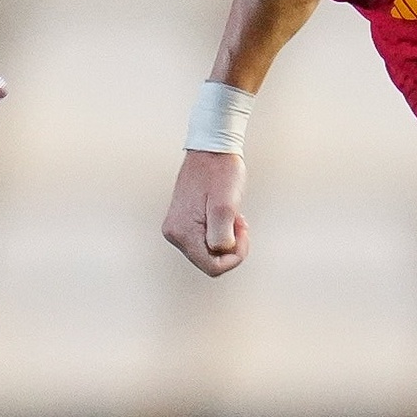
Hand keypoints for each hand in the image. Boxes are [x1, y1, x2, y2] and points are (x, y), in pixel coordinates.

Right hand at [162, 150, 249, 275]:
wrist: (211, 149)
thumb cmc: (220, 172)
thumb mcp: (226, 205)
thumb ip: (221, 235)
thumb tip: (220, 251)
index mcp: (183, 232)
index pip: (213, 267)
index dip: (234, 256)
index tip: (242, 232)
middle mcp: (175, 233)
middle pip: (209, 261)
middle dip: (229, 247)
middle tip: (238, 222)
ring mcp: (177, 227)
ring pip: (207, 252)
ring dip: (225, 239)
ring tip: (232, 216)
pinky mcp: (182, 221)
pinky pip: (204, 240)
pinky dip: (219, 232)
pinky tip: (224, 216)